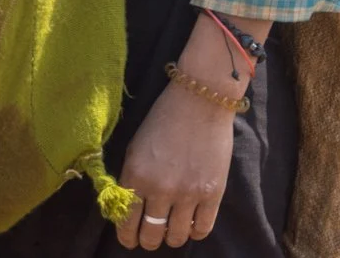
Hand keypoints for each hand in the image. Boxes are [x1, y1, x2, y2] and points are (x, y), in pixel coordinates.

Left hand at [114, 68, 236, 249]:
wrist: (201, 99)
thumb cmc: (164, 118)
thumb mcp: (135, 147)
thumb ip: (131, 180)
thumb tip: (129, 210)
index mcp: (136, 176)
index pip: (126, 224)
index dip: (127, 237)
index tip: (130, 239)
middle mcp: (160, 189)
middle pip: (151, 236)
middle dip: (148, 240)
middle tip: (151, 235)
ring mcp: (188, 193)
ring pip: (176, 237)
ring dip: (172, 237)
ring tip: (173, 228)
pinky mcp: (213, 193)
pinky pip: (202, 229)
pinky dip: (195, 231)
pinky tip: (191, 222)